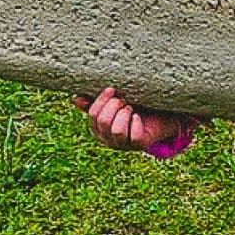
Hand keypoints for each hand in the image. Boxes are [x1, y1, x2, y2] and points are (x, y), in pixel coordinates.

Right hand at [75, 87, 208, 154]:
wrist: (159, 115)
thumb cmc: (134, 107)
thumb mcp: (115, 102)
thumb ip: (97, 102)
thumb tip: (75, 99)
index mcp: (99, 128)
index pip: (93, 114)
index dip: (102, 100)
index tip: (113, 89)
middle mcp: (108, 139)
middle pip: (103, 122)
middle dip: (115, 106)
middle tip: (125, 100)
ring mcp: (123, 144)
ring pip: (116, 131)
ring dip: (125, 114)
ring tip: (131, 108)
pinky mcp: (139, 145)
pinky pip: (134, 137)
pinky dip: (136, 124)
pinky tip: (138, 117)